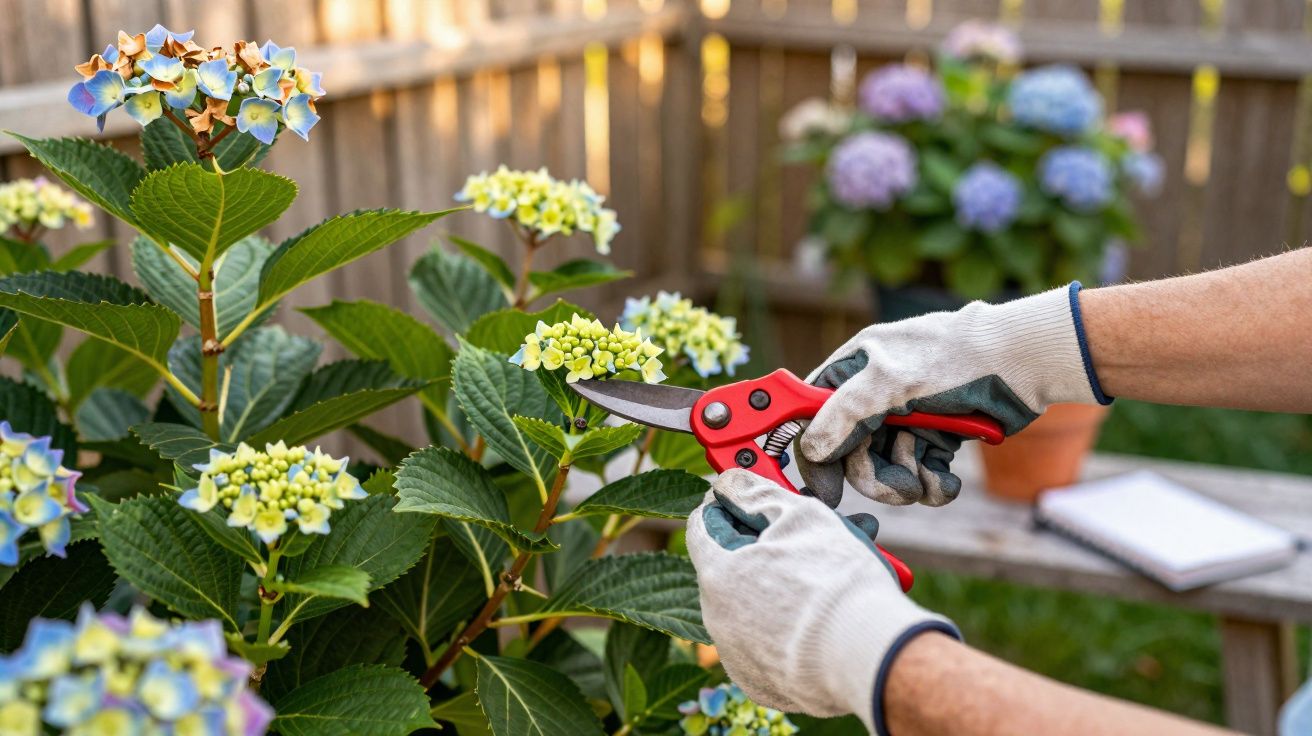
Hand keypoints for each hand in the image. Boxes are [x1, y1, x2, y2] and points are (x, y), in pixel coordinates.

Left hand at [686, 469, 957, 731]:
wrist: (871, 657)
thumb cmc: (837, 582)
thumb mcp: (799, 515)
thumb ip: (754, 492)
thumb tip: (728, 483)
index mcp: (717, 574)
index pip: (703, 523)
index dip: (729, 502)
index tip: (752, 495)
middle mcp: (716, 619)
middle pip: (733, 565)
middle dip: (768, 543)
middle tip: (807, 530)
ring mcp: (737, 656)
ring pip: (754, 604)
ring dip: (783, 581)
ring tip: (832, 568)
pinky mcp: (762, 684)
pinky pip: (767, 643)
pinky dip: (788, 626)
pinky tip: (824, 613)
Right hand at [797, 284, 1107, 507]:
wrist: (1024, 365)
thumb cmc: (958, 358)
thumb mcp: (891, 381)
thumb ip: (844, 413)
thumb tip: (811, 449)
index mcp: (855, 369)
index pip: (815, 416)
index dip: (817, 455)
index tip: (825, 491)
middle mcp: (876, 395)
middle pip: (852, 453)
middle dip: (876, 476)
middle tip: (900, 489)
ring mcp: (906, 418)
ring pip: (886, 469)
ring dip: (908, 483)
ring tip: (931, 482)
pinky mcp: (935, 438)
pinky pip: (918, 474)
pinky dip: (932, 484)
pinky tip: (947, 482)